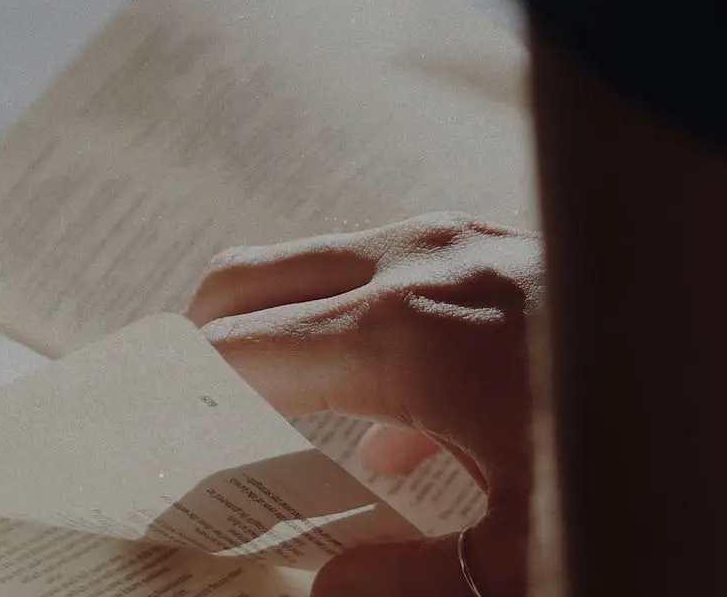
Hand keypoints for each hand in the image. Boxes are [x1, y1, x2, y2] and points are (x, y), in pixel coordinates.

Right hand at [186, 212, 541, 596]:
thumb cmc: (643, 459)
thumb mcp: (533, 551)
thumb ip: (416, 579)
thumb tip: (329, 588)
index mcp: (398, 334)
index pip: (237, 352)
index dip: (184, 397)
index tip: (156, 434)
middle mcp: (409, 263)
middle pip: (247, 283)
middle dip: (201, 342)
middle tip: (187, 408)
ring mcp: (451, 238)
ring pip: (310, 266)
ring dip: (278, 330)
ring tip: (277, 413)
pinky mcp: (490, 237)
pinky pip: (382, 268)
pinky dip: (348, 323)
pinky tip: (394, 420)